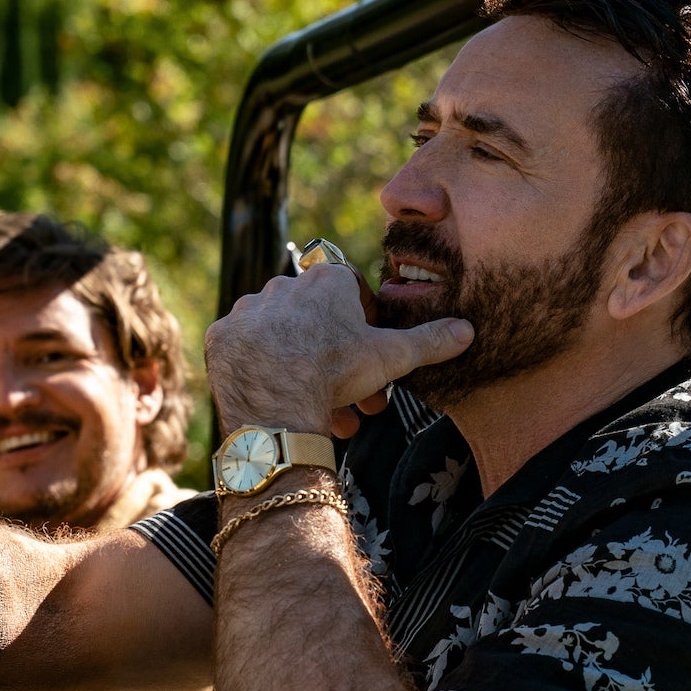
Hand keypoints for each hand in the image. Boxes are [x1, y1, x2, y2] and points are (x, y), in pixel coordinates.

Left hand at [205, 263, 471, 434]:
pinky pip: (247, 348)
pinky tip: (280, 396)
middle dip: (337, 359)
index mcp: (325, 280)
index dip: (366, 327)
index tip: (371, 358)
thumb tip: (467, 329)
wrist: (275, 402)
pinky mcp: (222, 335)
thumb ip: (429, 341)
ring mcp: (248, 309)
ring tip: (321, 410)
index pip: (351, 293)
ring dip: (302, 366)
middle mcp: (283, 284)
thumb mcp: (391, 356)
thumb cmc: (336, 371)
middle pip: (317, 320)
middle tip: (353, 398)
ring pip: (282, 336)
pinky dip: (263, 368)